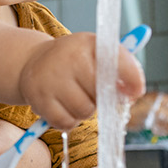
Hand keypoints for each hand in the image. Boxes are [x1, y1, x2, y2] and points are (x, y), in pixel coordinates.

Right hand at [19, 34, 145, 128]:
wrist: (32, 61)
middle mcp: (70, 58)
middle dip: (101, 99)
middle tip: (93, 93)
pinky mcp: (39, 98)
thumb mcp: (95, 52)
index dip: (133, 80)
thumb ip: (120, 66)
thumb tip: (135, 92)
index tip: (136, 91)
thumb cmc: (73, 61)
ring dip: (84, 111)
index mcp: (88, 43)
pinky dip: (69, 121)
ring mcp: (52, 78)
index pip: (118, 62)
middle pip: (101, 94)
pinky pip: (66, 123)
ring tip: (76, 98)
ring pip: (84, 112)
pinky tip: (63, 107)